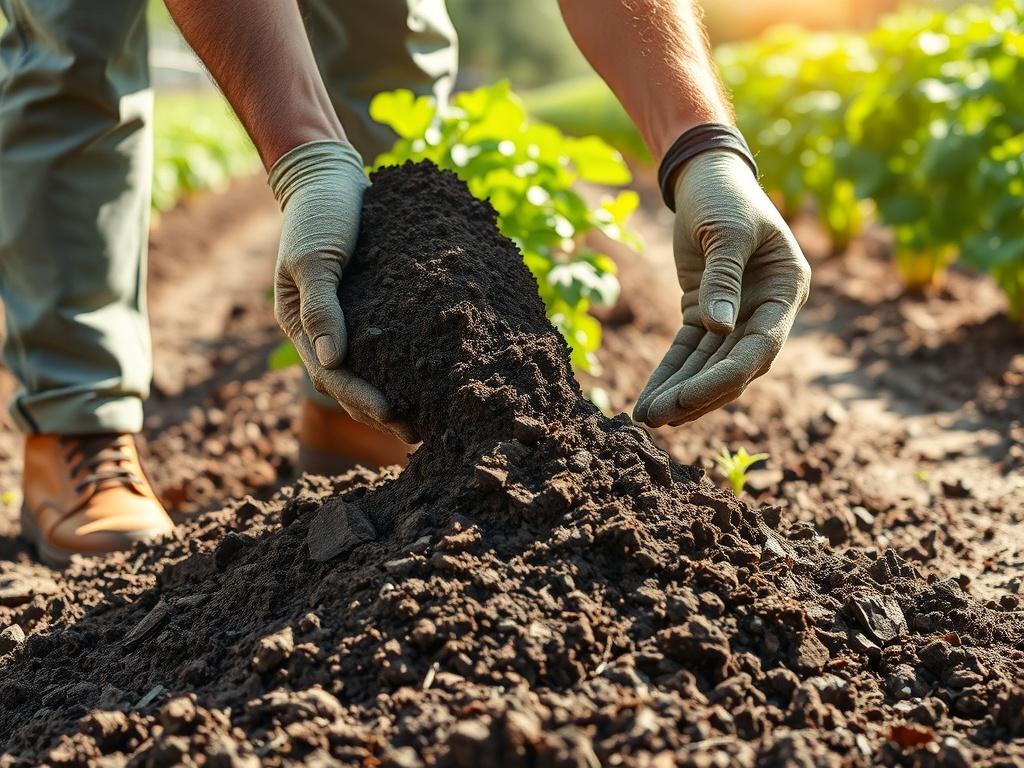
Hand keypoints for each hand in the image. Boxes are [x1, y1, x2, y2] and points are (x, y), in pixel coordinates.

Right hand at [269, 141, 416, 442]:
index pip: (330, 374)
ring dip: (394, 394)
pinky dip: (406, 362)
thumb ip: (321, 307)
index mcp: (300, 325)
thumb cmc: (317, 214)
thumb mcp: (312, 257)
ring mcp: (348, 318)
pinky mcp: (374, 304)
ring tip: (427, 421)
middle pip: (350, 383)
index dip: (359, 397)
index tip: (392, 414)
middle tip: (417, 434)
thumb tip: (333, 362)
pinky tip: (432, 376)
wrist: (329, 176)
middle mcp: (324, 329)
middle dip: (379, 410)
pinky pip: (388, 341)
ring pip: (370, 368)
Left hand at [633, 149, 810, 426]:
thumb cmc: (724, 195)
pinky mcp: (705, 312)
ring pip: (708, 364)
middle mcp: (766, 309)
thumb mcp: (726, 231)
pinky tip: (648, 398)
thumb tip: (719, 329)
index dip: (726, 376)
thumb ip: (724, 278)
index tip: (689, 398)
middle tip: (659, 417)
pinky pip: (688, 350)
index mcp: (786, 289)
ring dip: (679, 391)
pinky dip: (669, 373)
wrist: (706, 174)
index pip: (760, 345)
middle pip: (733, 364)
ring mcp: (736, 314)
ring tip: (647, 417)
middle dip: (696, 393)